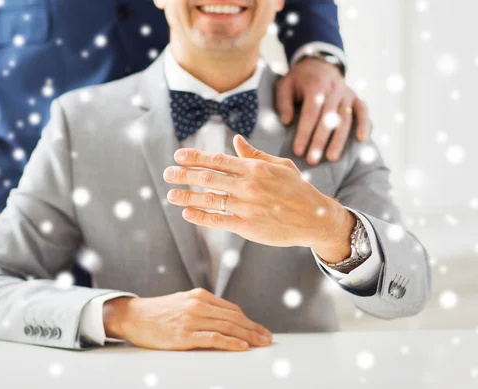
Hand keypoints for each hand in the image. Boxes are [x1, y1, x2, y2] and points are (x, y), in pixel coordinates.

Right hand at [103, 288, 272, 350]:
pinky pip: (213, 338)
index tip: (260, 329)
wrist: (134, 316)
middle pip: (234, 317)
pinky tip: (241, 346)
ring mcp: (192, 319)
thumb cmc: (158, 313)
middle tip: (268, 338)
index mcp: (199, 295)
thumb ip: (203, 308)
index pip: (232, 309)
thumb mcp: (183, 303)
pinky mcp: (185, 334)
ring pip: (228, 327)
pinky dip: (230, 342)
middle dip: (254, 329)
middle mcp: (198, 304)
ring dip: (248, 336)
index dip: (249, 320)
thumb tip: (225, 320)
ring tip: (261, 343)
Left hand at [164, 135, 354, 261]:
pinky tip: (187, 213)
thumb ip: (254, 154)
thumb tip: (235, 140)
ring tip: (170, 195)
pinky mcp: (247, 226)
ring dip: (186, 196)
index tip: (177, 156)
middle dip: (183, 175)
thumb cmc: (298, 190)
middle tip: (167, 174)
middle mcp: (248, 185)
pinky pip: (218, 220)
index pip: (217, 160)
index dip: (194, 157)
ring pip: (209, 199)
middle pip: (207, 178)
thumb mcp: (280, 165)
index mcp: (254, 168)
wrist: (315, 218)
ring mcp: (246, 206)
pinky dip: (200, 217)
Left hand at [276, 57, 369, 164]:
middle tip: (313, 160)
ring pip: (345, 119)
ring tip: (332, 158)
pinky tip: (361, 140)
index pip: (310, 113)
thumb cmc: (298, 80)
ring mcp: (347, 93)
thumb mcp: (285, 85)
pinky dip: (364, 124)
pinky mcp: (355, 97)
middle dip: (320, 141)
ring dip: (339, 140)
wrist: (318, 64)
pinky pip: (362, 111)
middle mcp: (334, 89)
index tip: (298, 151)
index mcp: (316, 85)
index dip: (304, 133)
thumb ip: (284, 103)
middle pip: (328, 119)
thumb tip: (286, 122)